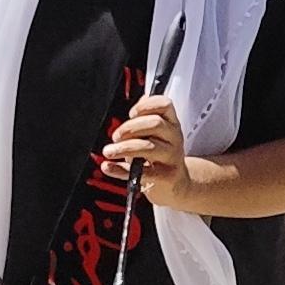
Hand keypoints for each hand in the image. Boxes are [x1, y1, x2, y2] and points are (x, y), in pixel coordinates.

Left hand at [106, 91, 190, 206]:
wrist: (176, 185)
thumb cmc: (159, 156)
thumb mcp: (156, 134)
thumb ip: (146, 118)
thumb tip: (141, 100)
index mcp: (172, 123)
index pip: (165, 105)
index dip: (146, 106)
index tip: (131, 114)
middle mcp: (175, 138)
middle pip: (155, 124)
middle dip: (130, 128)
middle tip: (115, 137)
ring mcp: (172, 157)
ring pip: (149, 147)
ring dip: (124, 148)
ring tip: (108, 151)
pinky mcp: (166, 176)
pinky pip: (142, 172)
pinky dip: (120, 170)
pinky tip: (108, 167)